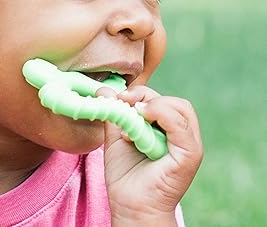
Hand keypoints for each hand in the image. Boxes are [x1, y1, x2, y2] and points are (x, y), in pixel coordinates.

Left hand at [97, 85, 202, 225]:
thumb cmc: (125, 174)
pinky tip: (141, 118)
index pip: (163, 100)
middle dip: (147, 96)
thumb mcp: (116, 137)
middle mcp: (182, 136)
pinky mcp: (189, 155)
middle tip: (126, 102)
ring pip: (181, 109)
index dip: (141, 93)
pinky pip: (180, 126)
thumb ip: (114, 112)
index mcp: (168, 130)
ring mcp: (189, 145)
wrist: (129, 206)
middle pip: (174, 101)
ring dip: (154, 105)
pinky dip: (161, 114)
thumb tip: (104, 88)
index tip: (119, 98)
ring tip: (134, 115)